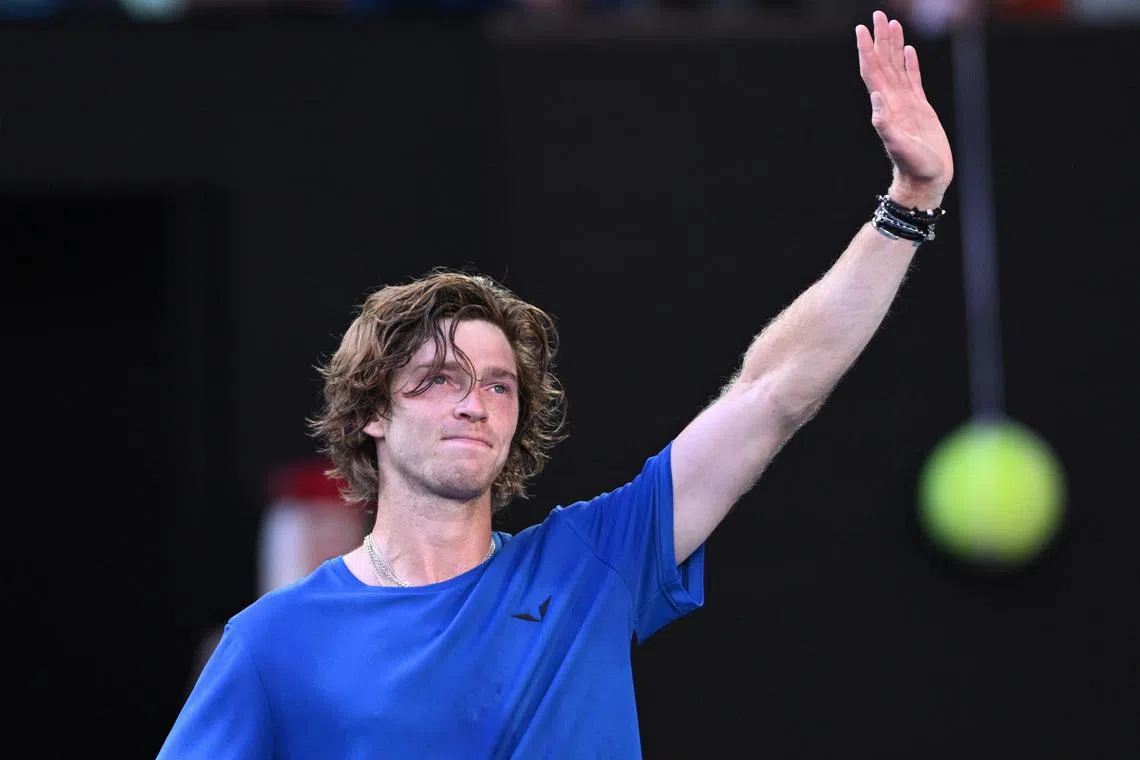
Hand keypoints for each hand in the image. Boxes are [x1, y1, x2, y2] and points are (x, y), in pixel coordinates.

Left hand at [856, 10, 953, 208]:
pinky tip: (908, 50)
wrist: (926, 181)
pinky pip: (913, 80)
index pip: (873, 72)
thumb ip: (886, 126)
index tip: (861, 29)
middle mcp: (893, 102)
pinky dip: (909, 63)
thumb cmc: (915, 168)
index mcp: (886, 107)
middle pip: (883, 64)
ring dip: (893, 46)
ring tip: (892, 23)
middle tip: (877, 15)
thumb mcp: (900, 148)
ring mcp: (906, 104)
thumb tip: (876, 100)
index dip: (867, 50)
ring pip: (897, 67)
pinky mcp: (920, 109)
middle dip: (879, 39)